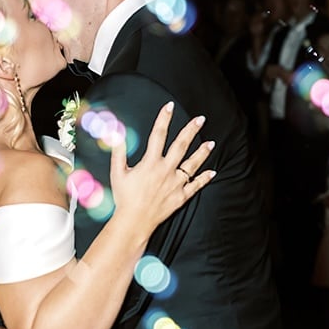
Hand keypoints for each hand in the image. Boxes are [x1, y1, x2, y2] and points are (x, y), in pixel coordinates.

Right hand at [110, 102, 215, 233]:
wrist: (134, 221)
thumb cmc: (124, 198)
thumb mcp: (117, 173)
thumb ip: (119, 152)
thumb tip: (116, 134)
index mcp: (150, 163)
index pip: (158, 135)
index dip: (164, 119)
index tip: (169, 107)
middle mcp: (165, 170)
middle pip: (181, 146)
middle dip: (191, 130)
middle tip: (200, 120)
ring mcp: (175, 184)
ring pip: (192, 164)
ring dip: (202, 152)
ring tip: (211, 143)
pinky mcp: (180, 196)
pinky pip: (195, 186)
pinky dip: (204, 179)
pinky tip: (212, 172)